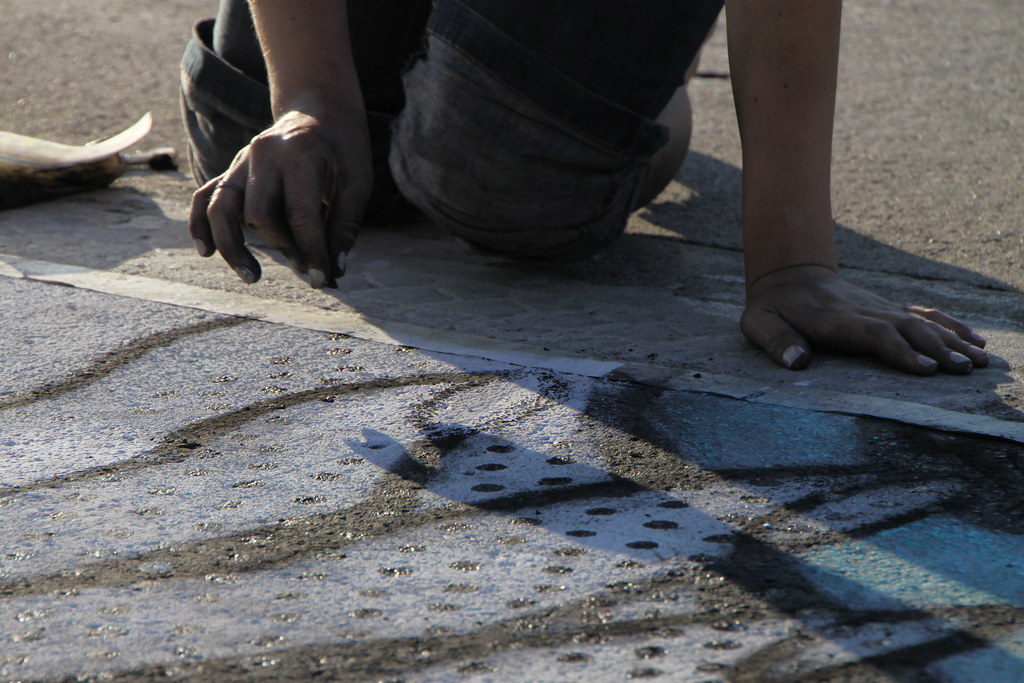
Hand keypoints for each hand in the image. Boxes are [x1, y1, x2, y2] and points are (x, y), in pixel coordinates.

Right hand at [189, 108, 371, 287]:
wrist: (320, 109)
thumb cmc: (343, 147)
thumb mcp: (357, 183)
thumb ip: (344, 226)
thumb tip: (333, 272)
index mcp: (299, 154)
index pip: (299, 214)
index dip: (311, 252)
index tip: (321, 279)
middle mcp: (263, 155)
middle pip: (260, 215)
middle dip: (283, 248)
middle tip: (306, 266)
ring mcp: (241, 161)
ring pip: (222, 208)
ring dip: (233, 247)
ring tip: (253, 277)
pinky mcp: (232, 170)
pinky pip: (205, 197)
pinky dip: (200, 225)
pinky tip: (207, 252)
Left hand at [741, 265, 988, 374]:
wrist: (788, 274)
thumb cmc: (772, 308)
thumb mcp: (759, 323)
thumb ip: (776, 341)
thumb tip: (796, 363)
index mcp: (835, 320)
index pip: (873, 334)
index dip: (900, 350)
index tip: (925, 369)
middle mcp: (864, 311)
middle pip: (906, 329)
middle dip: (938, 349)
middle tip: (965, 371)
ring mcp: (879, 308)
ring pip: (922, 323)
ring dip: (953, 341)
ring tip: (981, 362)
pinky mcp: (887, 308)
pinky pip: (925, 315)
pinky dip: (951, 326)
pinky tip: (976, 340)